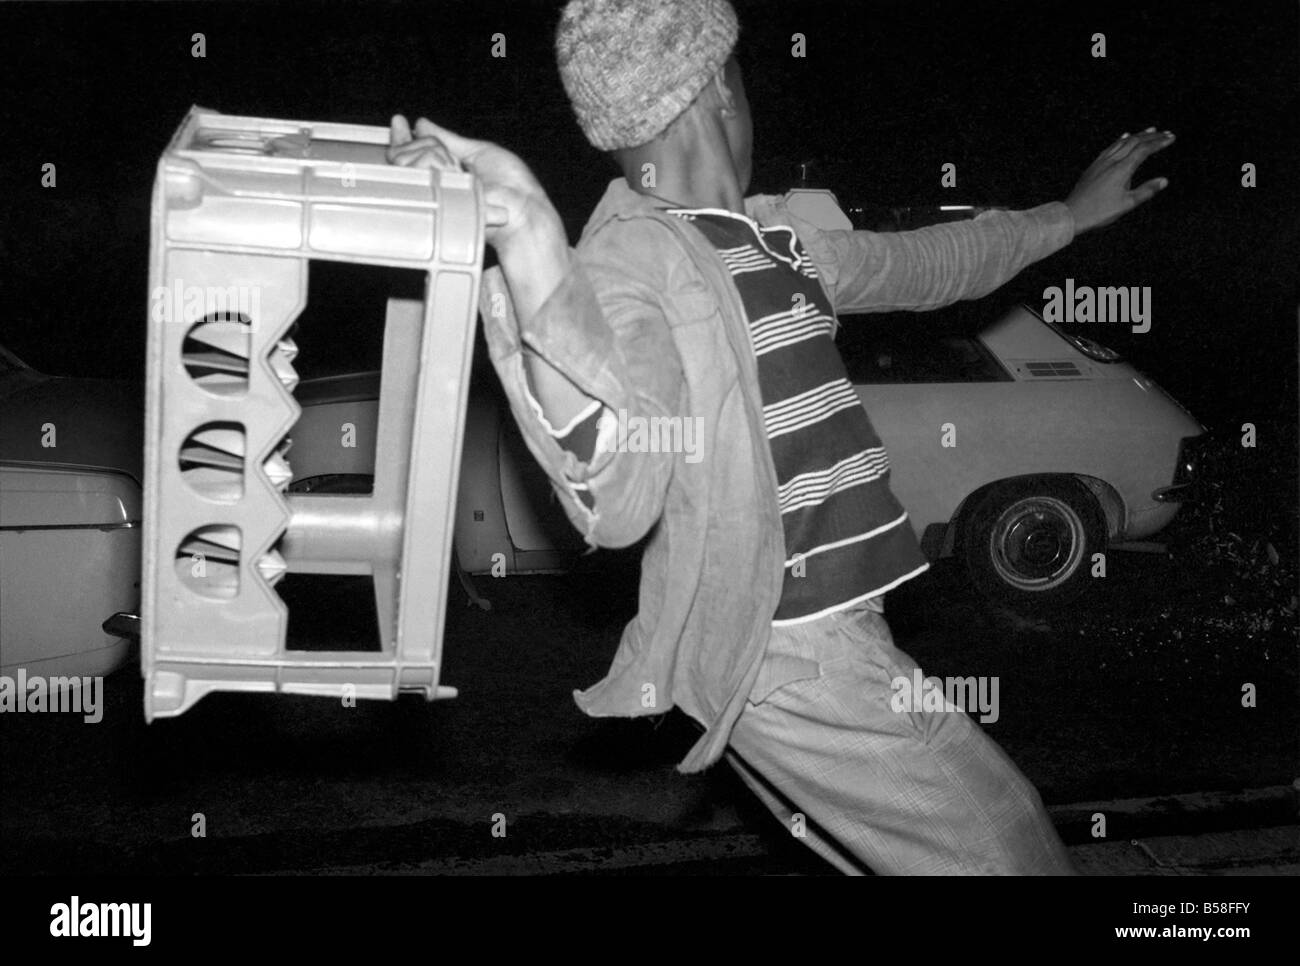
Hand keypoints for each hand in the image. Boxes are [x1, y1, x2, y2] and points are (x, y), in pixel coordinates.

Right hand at [387, 115, 561, 255]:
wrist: (522, 209)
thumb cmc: (510, 186)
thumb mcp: (479, 152)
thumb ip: (448, 139)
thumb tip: (421, 124)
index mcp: (443, 174)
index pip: (410, 155)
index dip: (402, 138)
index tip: (399, 122)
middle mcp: (432, 187)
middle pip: (403, 156)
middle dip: (422, 146)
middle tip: (451, 159)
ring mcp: (430, 196)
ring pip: (407, 162)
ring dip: (432, 155)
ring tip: (457, 170)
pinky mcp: (431, 205)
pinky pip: (418, 173)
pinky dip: (434, 164)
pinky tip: (450, 171)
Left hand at [1064, 127, 1174, 233]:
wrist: (1072, 214)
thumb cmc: (1099, 212)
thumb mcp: (1127, 204)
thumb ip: (1147, 191)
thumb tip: (1164, 181)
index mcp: (1122, 169)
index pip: (1144, 150)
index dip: (1159, 143)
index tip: (1171, 138)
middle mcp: (1112, 161)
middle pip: (1134, 142)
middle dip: (1152, 136)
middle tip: (1166, 133)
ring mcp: (1101, 162)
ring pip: (1122, 142)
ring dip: (1138, 135)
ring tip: (1150, 130)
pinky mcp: (1093, 166)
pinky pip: (1109, 147)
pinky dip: (1120, 140)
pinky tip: (1124, 137)